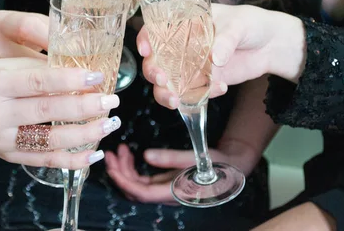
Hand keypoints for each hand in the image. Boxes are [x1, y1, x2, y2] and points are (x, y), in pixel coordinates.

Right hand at [0, 57, 121, 170]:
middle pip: (48, 111)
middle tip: (111, 100)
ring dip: (85, 133)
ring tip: (109, 123)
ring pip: (50, 140)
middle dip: (86, 106)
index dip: (72, 79)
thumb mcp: (6, 64)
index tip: (98, 76)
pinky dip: (72, 159)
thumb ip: (41, 68)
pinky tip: (94, 151)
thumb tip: (83, 74)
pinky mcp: (6, 155)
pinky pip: (44, 161)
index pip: (40, 81)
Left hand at [105, 142, 259, 204]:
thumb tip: (145, 155)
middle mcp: (166, 194)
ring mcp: (165, 189)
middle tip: (110, 153)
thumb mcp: (196, 157)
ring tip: (119, 149)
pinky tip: (130, 154)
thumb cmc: (217, 164)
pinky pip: (144, 178)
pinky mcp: (166, 181)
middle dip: (119, 173)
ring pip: (137, 184)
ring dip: (125, 168)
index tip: (111, 166)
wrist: (233, 166)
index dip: (123, 181)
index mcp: (174, 192)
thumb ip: (171, 158)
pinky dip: (134, 166)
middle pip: (134, 189)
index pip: (141, 192)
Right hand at [137, 3, 305, 108]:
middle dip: (153, 71)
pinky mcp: (201, 82)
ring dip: (165, 93)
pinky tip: (221, 88)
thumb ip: (225, 39)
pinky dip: (200, 96)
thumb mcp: (239, 25)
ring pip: (165, 82)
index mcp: (183, 21)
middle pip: (154, 59)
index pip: (155, 27)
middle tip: (163, 79)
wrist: (271, 46)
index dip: (145, 38)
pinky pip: (189, 94)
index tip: (146, 50)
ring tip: (176, 100)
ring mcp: (188, 65)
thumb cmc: (251, 24)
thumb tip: (215, 58)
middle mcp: (179, 44)